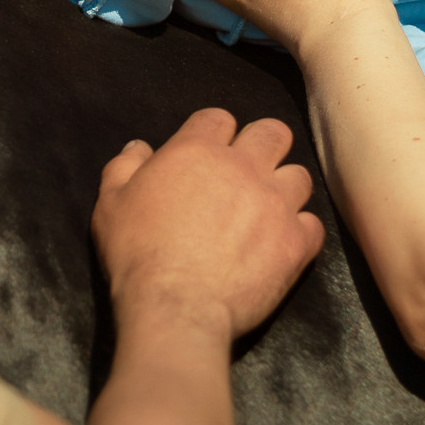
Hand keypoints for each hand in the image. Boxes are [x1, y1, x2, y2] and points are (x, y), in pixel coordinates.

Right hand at [93, 109, 323, 340]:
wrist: (174, 306)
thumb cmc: (136, 254)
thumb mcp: (111, 204)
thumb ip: (124, 166)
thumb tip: (139, 147)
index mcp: (197, 151)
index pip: (219, 118)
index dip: (215, 133)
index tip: (210, 154)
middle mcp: (243, 168)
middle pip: (273, 133)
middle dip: (264, 145)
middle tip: (250, 171)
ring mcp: (275, 203)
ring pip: (299, 176)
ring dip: (284, 189)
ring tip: (268, 211)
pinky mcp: (295, 242)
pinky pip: (314, 225)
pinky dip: (300, 232)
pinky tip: (282, 244)